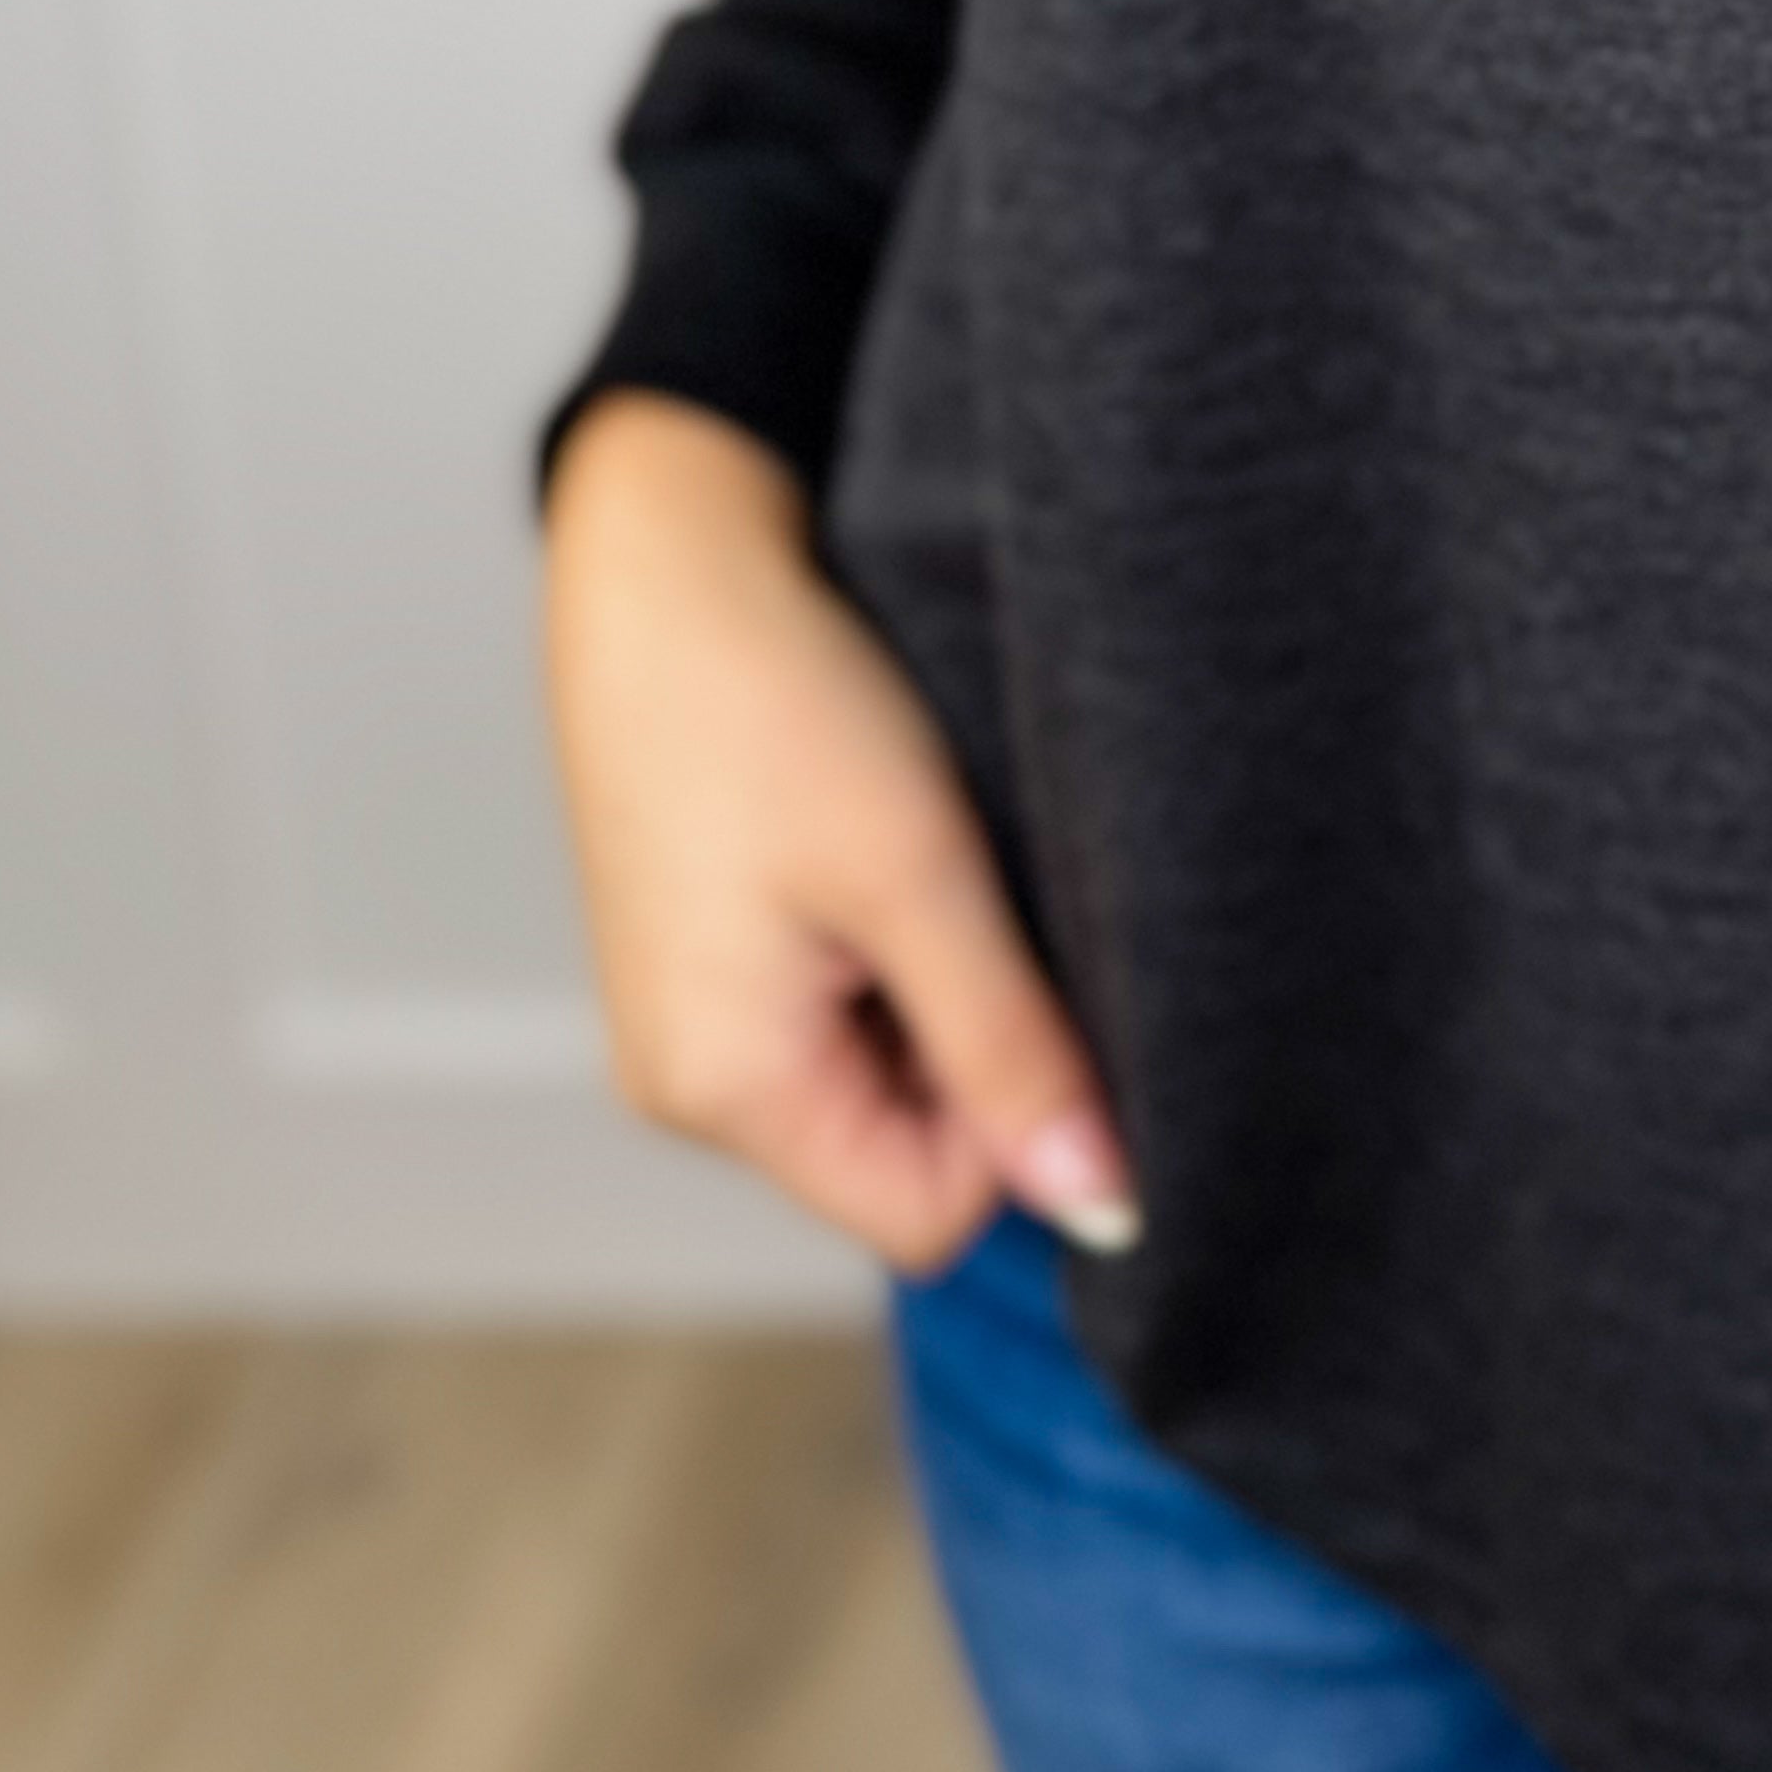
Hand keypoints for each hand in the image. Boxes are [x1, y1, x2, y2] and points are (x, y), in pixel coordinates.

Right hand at [540, 388, 1138, 1275]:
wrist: (664, 557)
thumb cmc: (772, 700)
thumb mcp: (920, 878)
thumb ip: (1011, 1052)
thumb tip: (1107, 1208)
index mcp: (722, 1090)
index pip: (929, 1215)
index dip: (1019, 1125)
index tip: (1047, 987)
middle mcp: (687, 1083)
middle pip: (904, 1153)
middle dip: (978, 1050)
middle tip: (985, 901)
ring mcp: (691, 1021)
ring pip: (883, 1075)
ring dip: (941, 987)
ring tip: (928, 858)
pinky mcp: (710, 957)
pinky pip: (839, 1009)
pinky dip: (894, 945)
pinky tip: (889, 844)